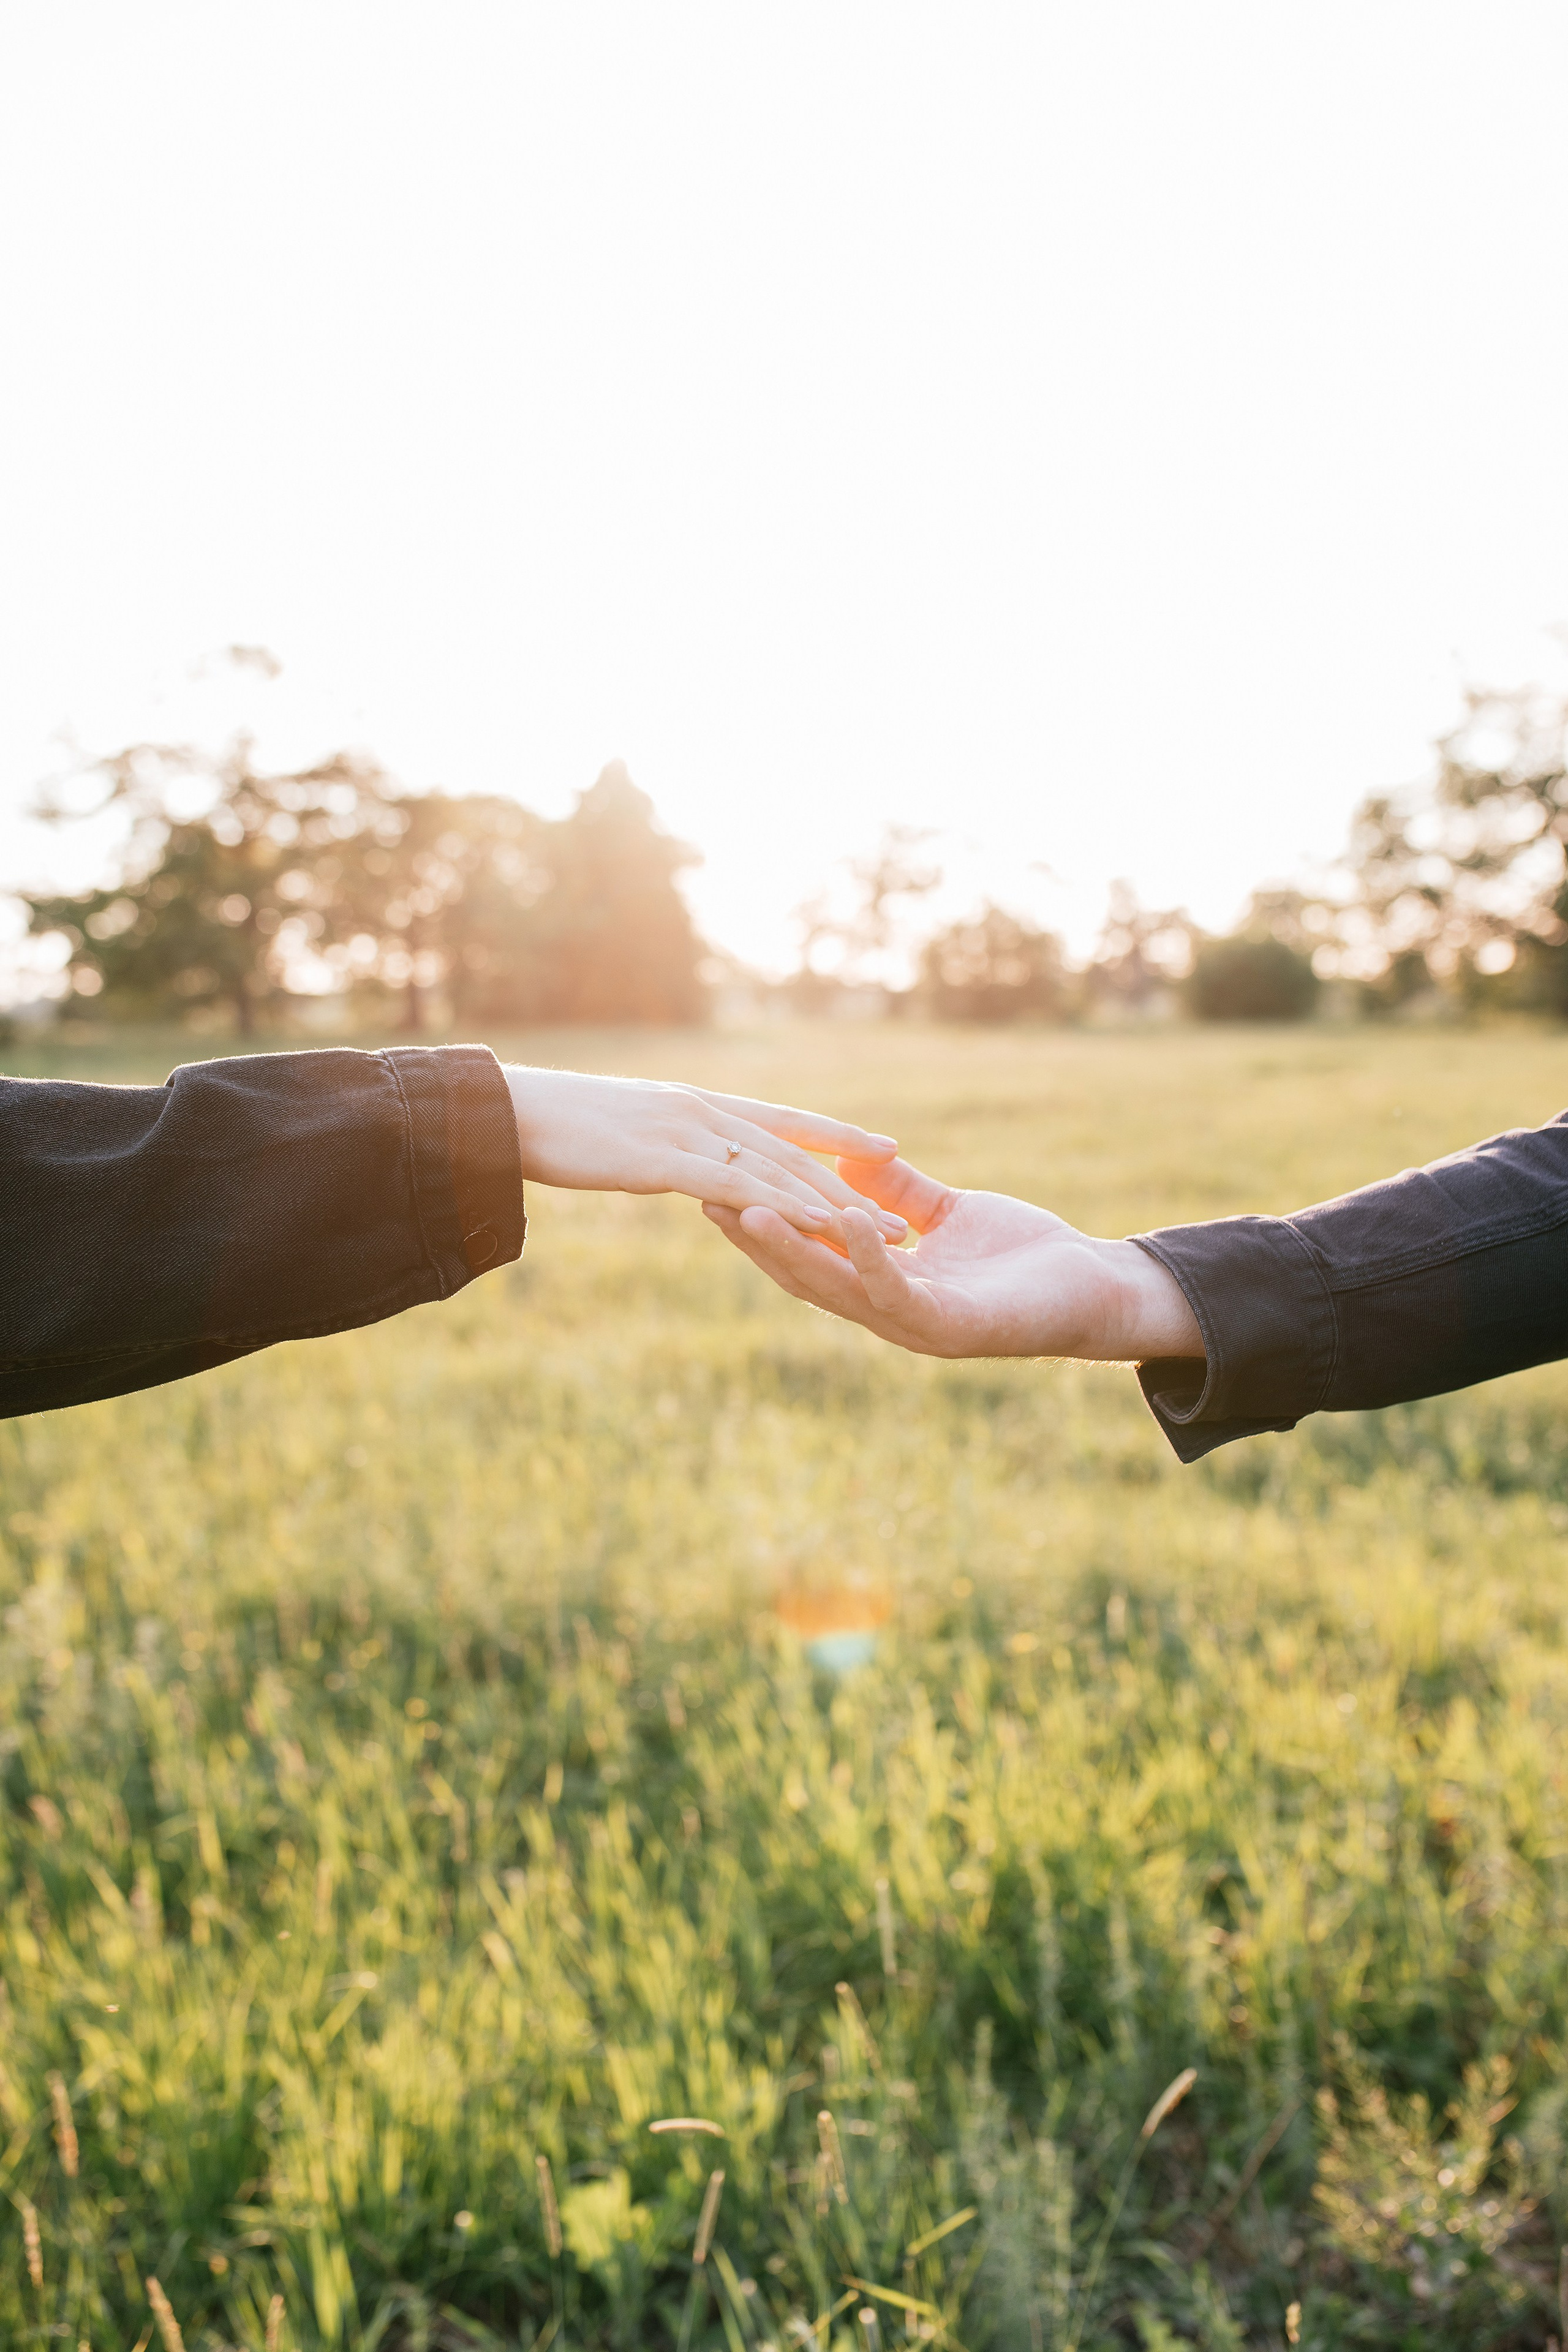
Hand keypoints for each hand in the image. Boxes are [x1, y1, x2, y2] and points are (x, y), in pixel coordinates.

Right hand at [503, 1066, 910, 1243]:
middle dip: (850, 1184)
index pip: (781, 1120)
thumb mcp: (621, 1135)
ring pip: (777, 1171)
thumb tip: (676, 1163)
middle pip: (793, 1151)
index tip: (883, 1147)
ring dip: (833, 1205)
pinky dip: (783, 1209)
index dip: (835, 1135)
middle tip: (905, 1212)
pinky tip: (817, 1230)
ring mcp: (685, 1133)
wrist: (503, 1114)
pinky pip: (737, 1187)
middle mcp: (701, 1112)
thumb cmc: (552, 1127)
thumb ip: (660, 1146)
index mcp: (694, 1105)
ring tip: (882, 1233)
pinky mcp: (664, 1161)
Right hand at [703, 1154, 1203, 1360]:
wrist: (1095, 1291)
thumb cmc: (1025, 1257)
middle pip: (804, 1276)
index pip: (807, 1255)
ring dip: (792, 1251)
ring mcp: (917, 1325)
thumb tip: (850, 1155)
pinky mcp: (952, 1326)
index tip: (717, 1185)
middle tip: (705, 1197)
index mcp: (883, 1286)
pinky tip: (846, 1220)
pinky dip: (869, 1255)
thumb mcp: (951, 1214)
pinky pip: (899, 1290)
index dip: (761, 1226)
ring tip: (751, 1210)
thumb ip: (901, 1193)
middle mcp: (889, 1312)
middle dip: (754, 1240)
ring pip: (838, 1289)